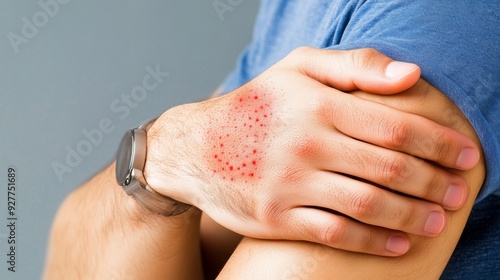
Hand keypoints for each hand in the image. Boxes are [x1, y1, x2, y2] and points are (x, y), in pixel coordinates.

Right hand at [144, 47, 478, 255]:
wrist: (195, 148)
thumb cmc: (255, 106)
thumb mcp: (296, 68)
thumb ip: (354, 65)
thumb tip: (412, 75)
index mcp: (316, 104)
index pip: (394, 126)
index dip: (439, 142)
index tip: (465, 155)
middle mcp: (304, 143)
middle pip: (389, 168)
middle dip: (435, 182)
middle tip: (459, 191)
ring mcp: (289, 184)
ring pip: (368, 205)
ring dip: (413, 215)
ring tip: (439, 218)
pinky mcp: (276, 217)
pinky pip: (336, 233)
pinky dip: (374, 241)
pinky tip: (399, 242)